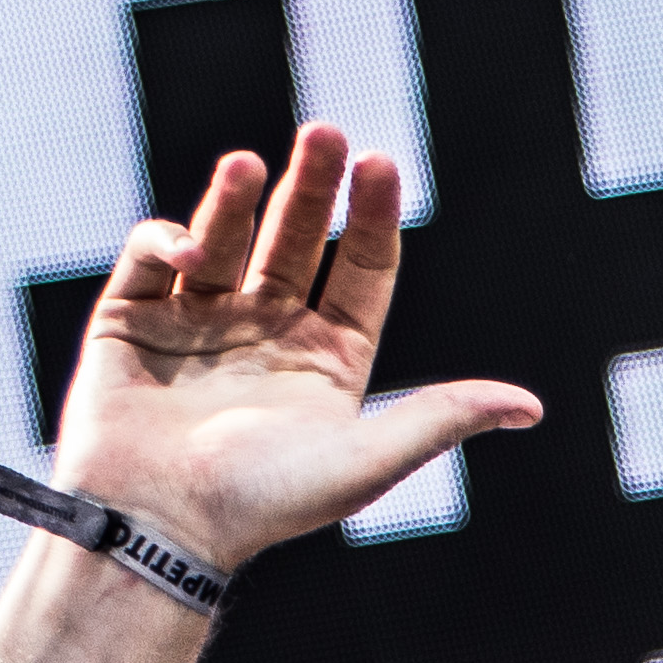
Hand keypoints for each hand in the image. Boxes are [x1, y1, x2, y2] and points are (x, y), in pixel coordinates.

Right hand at [0, 122, 539, 662]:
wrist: (157, 529)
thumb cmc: (265, 504)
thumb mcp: (366, 460)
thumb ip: (442, 418)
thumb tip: (531, 406)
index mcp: (326, 361)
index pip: (359, 270)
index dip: (372, 218)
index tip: (381, 165)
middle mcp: (265, 333)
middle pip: (295, 238)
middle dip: (311, 186)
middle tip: (325, 133)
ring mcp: (197, 323)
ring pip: (225, 237)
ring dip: (237, 198)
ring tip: (249, 165)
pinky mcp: (131, 321)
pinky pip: (153, 259)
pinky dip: (168, 240)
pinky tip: (189, 252)